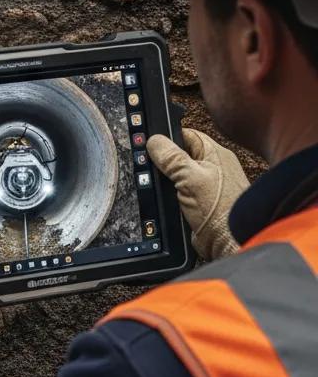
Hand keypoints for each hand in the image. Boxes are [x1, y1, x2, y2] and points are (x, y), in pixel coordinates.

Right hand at [147, 129, 249, 261]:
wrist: (229, 241)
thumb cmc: (222, 209)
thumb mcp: (190, 177)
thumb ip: (171, 158)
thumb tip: (154, 141)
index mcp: (214, 154)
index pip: (186, 134)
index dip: (166, 137)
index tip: (148, 143)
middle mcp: (210, 168)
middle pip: (178, 156)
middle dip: (163, 162)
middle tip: (152, 167)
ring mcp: (203, 187)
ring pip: (175, 177)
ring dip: (165, 183)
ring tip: (161, 186)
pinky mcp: (196, 205)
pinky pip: (176, 194)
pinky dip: (169, 197)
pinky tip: (165, 200)